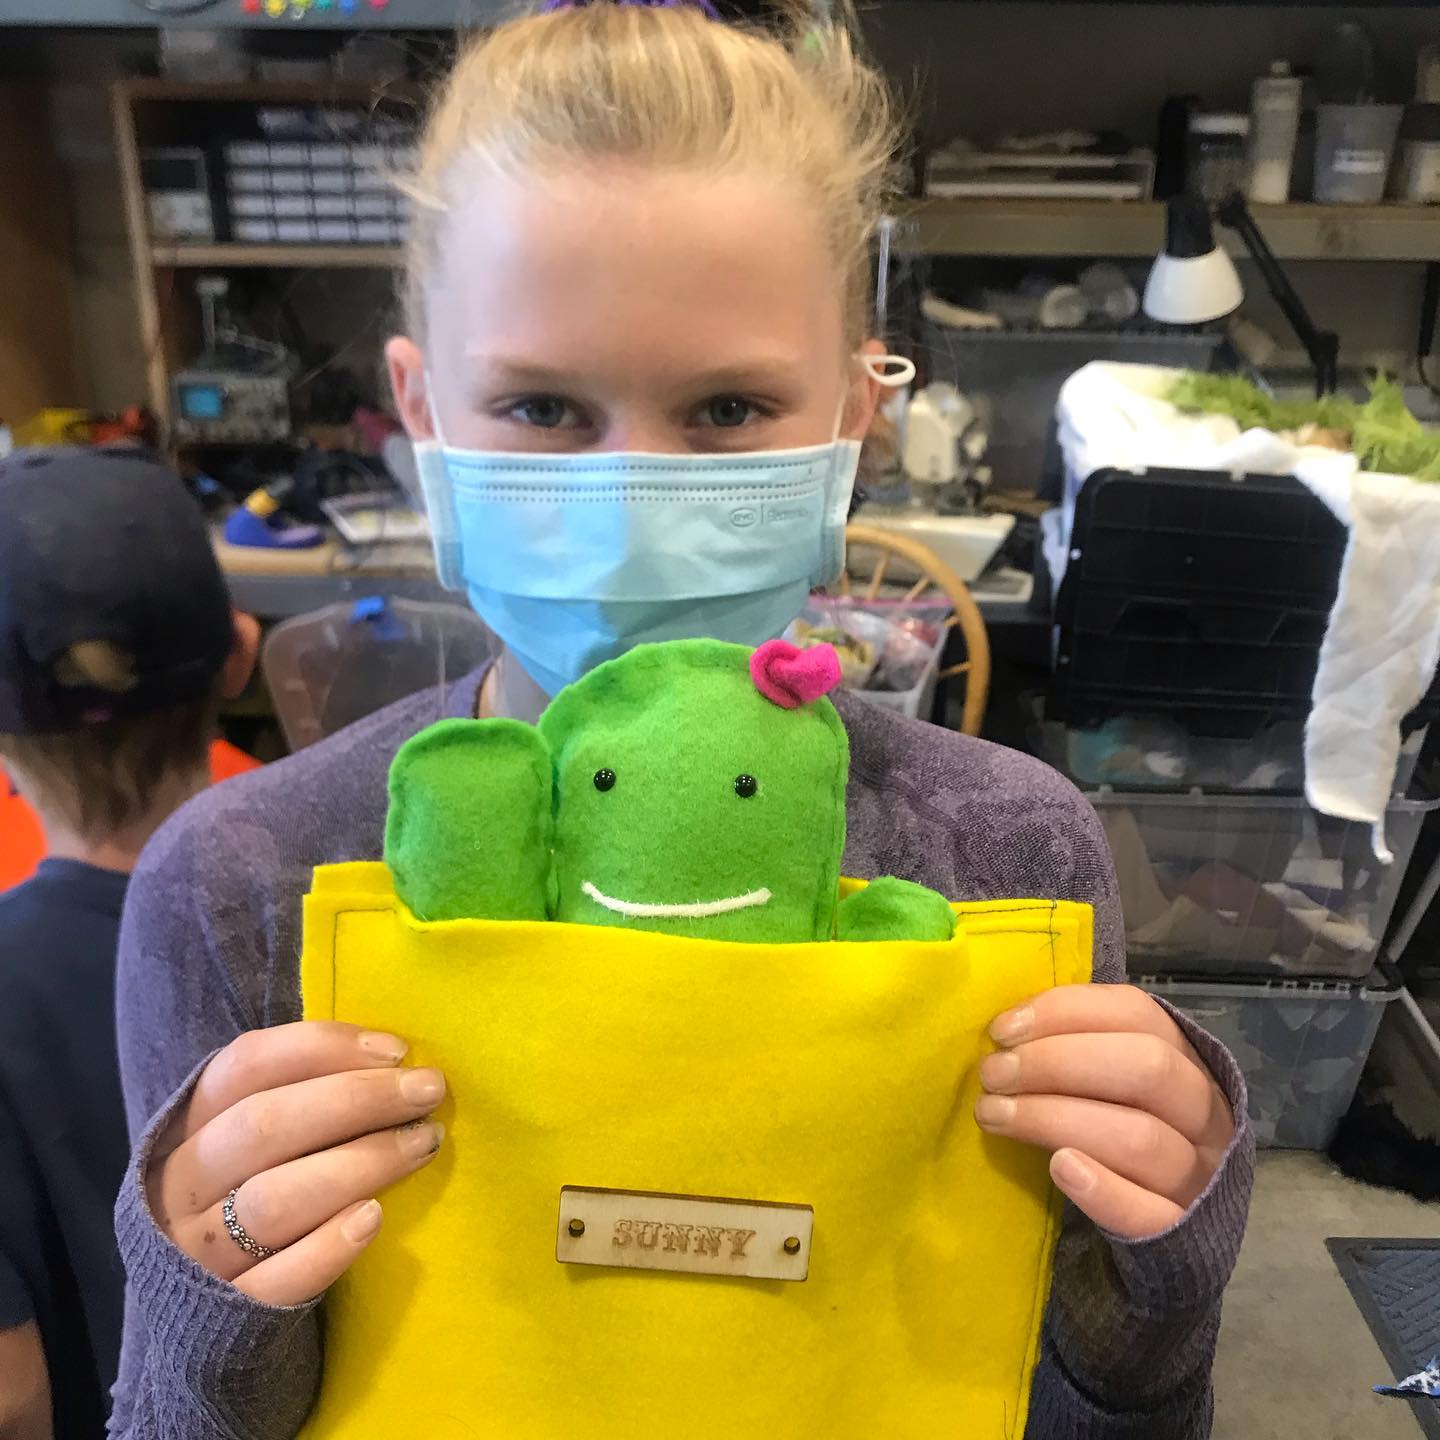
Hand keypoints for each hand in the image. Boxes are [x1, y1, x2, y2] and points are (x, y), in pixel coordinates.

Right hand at [147, 1021, 445, 1305]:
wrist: (198, 1329)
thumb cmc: (252, 1199)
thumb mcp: (251, 1144)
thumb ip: (298, 1098)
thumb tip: (391, 1060)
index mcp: (185, 1128)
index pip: (244, 1066)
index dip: (321, 1048)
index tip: (396, 1050)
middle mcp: (180, 1187)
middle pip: (262, 1126)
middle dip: (357, 1098)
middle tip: (429, 1090)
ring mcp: (194, 1256)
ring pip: (271, 1200)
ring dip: (358, 1164)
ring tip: (423, 1143)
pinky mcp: (222, 1321)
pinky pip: (276, 1283)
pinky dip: (327, 1248)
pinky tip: (374, 1218)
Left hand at [976, 985, 1232, 1239]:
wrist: (1162, 1227)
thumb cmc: (1118, 1128)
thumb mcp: (1110, 1079)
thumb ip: (1076, 1047)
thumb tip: (1008, 1029)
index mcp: (1186, 1059)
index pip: (1136, 1013)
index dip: (1066, 1012)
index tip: (1002, 1030)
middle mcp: (1205, 1111)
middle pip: (1147, 1068)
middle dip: (1057, 1062)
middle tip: (993, 1075)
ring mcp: (1202, 1175)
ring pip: (1142, 1138)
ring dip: (1056, 1119)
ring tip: (995, 1116)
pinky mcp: (1184, 1233)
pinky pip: (1150, 1214)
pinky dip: (1104, 1190)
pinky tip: (1060, 1167)